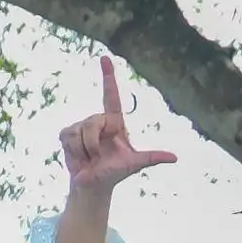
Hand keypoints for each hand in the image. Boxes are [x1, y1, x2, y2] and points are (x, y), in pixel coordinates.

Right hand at [59, 58, 176, 201]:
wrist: (92, 185)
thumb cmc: (115, 172)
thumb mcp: (134, 164)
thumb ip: (152, 158)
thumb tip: (174, 157)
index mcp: (115, 122)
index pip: (111, 95)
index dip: (108, 76)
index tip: (105, 57)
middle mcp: (98, 121)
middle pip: (93, 121)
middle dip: (93, 142)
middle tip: (97, 157)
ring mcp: (81, 126)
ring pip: (79, 130)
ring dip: (84, 150)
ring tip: (88, 159)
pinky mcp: (67, 134)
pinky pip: (67, 136)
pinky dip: (73, 150)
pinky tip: (77, 157)